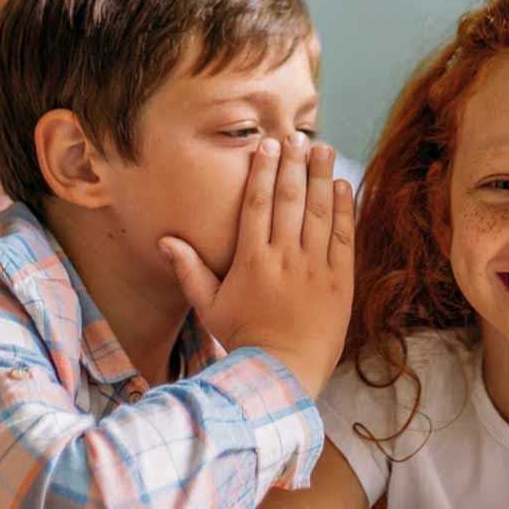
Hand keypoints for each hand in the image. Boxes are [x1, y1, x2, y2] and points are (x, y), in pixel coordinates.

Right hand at [157, 134, 353, 396]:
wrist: (282, 373)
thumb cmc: (242, 340)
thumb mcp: (209, 307)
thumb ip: (189, 270)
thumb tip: (165, 241)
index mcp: (252, 260)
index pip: (258, 203)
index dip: (264, 170)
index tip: (268, 145)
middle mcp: (284, 257)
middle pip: (290, 198)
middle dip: (294, 163)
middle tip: (298, 135)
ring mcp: (314, 268)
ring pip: (319, 212)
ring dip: (322, 176)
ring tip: (323, 148)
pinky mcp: (339, 281)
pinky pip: (343, 237)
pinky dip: (344, 209)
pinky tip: (343, 185)